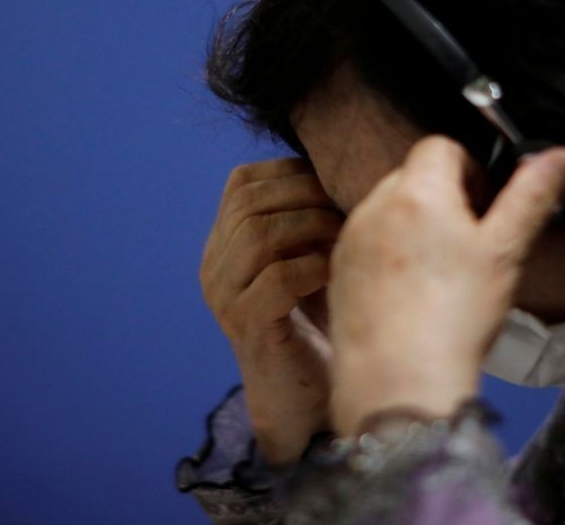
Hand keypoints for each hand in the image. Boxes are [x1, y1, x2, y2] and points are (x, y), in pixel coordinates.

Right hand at [200, 158, 344, 464]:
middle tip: (347, 207)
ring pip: (259, 234)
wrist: (307, 400)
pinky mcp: (248, 328)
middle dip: (307, 195)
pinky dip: (313, 266)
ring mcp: (226, 298)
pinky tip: (337, 271)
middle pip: (251, 202)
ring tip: (347, 236)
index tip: (334, 183)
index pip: (243, 182)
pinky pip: (276, 278)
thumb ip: (309, 221)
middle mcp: (215, 267)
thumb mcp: (310, 260)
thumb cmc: (319, 324)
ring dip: (312, 226)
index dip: (292, 171)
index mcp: (225, 245)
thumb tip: (349, 165)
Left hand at [328, 137, 564, 435]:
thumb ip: (532, 195)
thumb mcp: (505, 251)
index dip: (471, 169)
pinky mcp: (337, 270)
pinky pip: (367, 241)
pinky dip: (389, 252)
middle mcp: (375, 205)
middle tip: (467, 243)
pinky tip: (409, 292)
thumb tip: (561, 155)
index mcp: (417, 191)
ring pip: (389, 209)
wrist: (397, 381)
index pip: (442, 146)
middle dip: (443, 196)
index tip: (484, 209)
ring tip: (438, 273)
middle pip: (413, 175)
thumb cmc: (456, 315)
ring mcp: (349, 238)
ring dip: (414, 223)